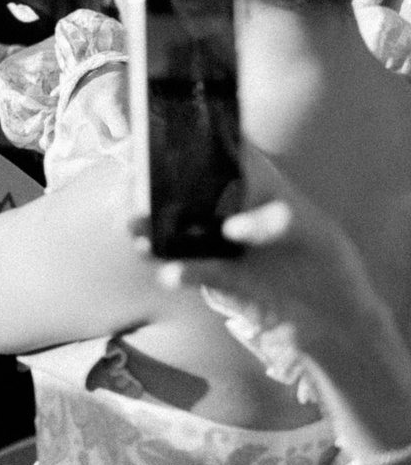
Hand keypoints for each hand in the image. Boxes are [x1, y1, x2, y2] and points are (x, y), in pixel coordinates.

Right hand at [146, 151, 383, 357]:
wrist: (334, 323)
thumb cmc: (330, 265)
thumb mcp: (315, 235)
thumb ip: (279, 223)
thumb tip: (233, 227)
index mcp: (253, 186)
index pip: (216, 153)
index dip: (185, 142)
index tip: (156, 142)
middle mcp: (228, 210)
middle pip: (179, 189)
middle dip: (148, 187)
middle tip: (130, 191)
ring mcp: (217, 244)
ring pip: (171, 229)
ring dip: (147, 228)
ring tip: (136, 231)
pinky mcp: (215, 278)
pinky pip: (187, 270)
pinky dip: (177, 271)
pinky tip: (172, 274)